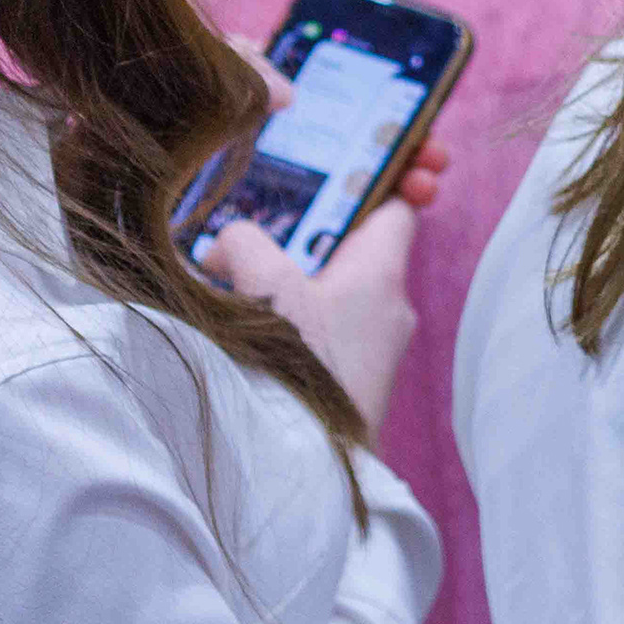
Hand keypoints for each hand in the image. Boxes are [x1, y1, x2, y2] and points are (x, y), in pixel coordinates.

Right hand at [203, 138, 443, 428]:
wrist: (301, 469)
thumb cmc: (293, 370)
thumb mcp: (260, 288)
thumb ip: (242, 246)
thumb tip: (226, 247)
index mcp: (381, 274)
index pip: (397, 207)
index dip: (392, 175)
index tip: (389, 154)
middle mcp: (389, 309)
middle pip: (358, 248)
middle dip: (314, 229)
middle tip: (268, 214)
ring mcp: (372, 352)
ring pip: (334, 293)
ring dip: (293, 276)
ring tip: (236, 270)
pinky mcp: (350, 386)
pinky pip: (323, 332)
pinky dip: (291, 315)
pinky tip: (246, 321)